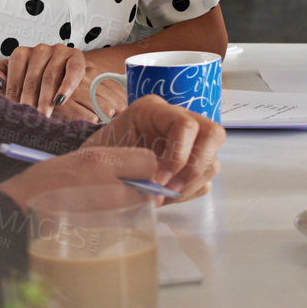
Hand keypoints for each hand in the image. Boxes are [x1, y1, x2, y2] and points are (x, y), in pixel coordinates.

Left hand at [0, 45, 87, 116]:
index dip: (13, 96)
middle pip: (32, 78)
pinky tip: (60, 99)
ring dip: (46, 98)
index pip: (15, 75)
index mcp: (21, 54)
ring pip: (50, 76)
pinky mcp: (76, 56)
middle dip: (29, 101)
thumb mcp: (13, 77)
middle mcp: (40, 50)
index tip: (14, 112)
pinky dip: (66, 86)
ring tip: (43, 114)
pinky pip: (72, 71)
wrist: (64, 73)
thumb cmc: (36, 78)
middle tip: (28, 118)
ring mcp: (59, 51)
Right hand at [0, 144, 160, 210]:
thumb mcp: (78, 161)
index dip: (144, 170)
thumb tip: (140, 174)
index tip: (134, 177)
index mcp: (100, 159)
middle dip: (141, 193)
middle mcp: (106, 182)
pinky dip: (117, 225)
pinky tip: (99, 223)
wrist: (15, 208)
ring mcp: (103, 209)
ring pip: (137, 210)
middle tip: (123, 197)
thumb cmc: (44, 184)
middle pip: (147, 189)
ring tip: (106, 210)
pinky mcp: (98, 230)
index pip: (148, 161)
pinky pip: (121, 226)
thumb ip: (110, 165)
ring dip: (130, 210)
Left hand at [82, 95, 223, 202]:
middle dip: (195, 167)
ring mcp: (189, 144)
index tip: (159, 180)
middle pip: (213, 136)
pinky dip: (189, 193)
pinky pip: (204, 181)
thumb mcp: (110, 154)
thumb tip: (158, 190)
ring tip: (164, 197)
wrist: (93, 168)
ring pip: (212, 161)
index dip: (178, 155)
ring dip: (191, 184)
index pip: (185, 125)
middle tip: (171, 188)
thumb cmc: (100, 156)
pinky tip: (166, 197)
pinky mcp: (190, 165)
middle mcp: (178, 121)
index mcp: (155, 110)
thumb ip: (134, 167)